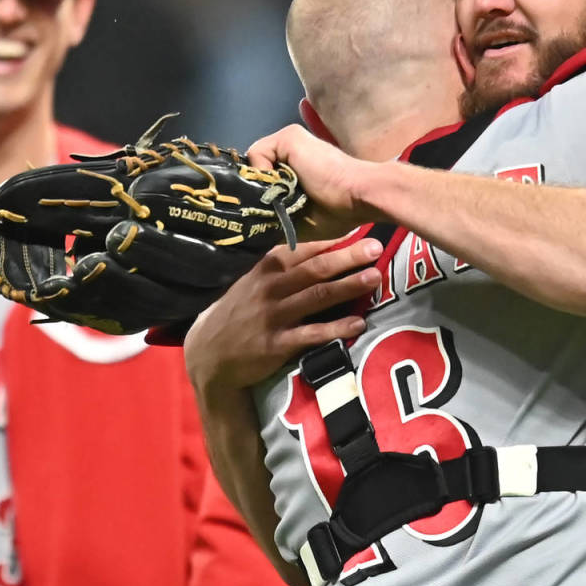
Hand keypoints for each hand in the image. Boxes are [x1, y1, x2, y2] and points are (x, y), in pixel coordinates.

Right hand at [183, 236, 382, 402]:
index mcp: (266, 269)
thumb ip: (282, 266)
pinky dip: (336, 328)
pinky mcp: (278, 344)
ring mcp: (274, 316)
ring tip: (374, 278)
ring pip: (317, 297)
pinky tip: (358, 323)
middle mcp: (270, 288)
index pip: (302, 250)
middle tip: (376, 247)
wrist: (210, 354)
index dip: (331, 241)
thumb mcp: (252, 282)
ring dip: (348, 286)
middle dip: (347, 257)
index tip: (358, 231)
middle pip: (315, 269)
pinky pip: (312, 334)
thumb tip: (321, 248)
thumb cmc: (239, 312)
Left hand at [248, 125, 380, 238]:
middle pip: (260, 169)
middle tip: (276, 205)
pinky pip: (257, 153)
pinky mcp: (289, 137)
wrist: (359, 196)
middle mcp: (294, 150)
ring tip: (281, 196)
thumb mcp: (301, 221)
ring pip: (257, 161)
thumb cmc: (339, 212)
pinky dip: (261, 172)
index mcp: (301, 169)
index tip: (272, 211)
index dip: (263, 195)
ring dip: (263, 183)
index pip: (267, 178)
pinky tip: (282, 184)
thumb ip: (275, 216)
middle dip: (261, 189)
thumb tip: (252, 222)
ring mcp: (290, 140)